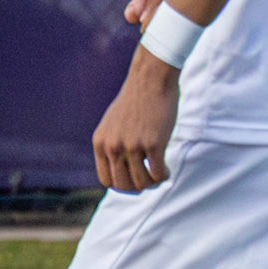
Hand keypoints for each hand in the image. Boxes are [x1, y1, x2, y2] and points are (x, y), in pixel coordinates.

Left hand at [92, 49, 179, 192]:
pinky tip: (166, 169)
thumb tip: (122, 165)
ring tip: (160, 174)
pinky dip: (163, 175)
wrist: (150, 80)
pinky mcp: (153, 144)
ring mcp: (132, 146)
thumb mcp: (113, 124)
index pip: (106, 180)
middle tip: (149, 180)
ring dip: (153, 183)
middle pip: (123, 185)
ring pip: (142, 182)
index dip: (122, 185)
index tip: (134, 179)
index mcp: (101, 143)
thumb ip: (113, 143)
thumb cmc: (137, 100)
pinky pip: (157, 173)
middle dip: (138, 187)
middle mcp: (113, 147)